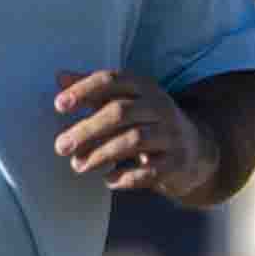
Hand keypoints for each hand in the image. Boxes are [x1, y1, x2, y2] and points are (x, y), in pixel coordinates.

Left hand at [52, 70, 214, 199]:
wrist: (196, 149)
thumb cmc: (148, 122)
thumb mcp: (125, 101)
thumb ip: (94, 91)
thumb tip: (59, 76)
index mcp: (144, 87)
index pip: (112, 80)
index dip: (84, 90)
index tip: (59, 105)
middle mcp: (159, 107)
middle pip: (120, 112)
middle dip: (87, 130)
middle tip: (60, 147)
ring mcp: (171, 134)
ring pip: (134, 140)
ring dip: (100, 154)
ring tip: (78, 166)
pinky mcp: (177, 162)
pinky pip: (149, 170)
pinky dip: (125, 177)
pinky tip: (108, 180)